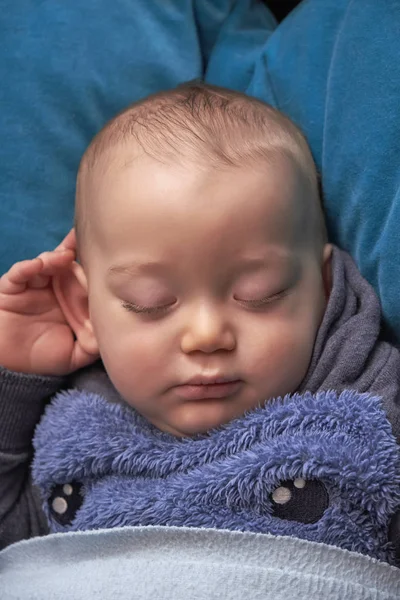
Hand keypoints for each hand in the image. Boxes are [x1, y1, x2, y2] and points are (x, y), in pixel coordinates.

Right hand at [0, 230, 98, 375]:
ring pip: (44, 263)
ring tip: (64, 255)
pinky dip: (27, 267)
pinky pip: (18, 273)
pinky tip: (38, 265)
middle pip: (65, 263)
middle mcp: (53, 288)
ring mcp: (32, 286)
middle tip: (86, 243)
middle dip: (75, 250)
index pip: (84, 276)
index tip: (105, 251)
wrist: (12, 369)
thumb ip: (95, 342)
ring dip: (54, 257)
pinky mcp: (11, 288)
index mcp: (71, 299)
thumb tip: (116, 331)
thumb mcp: (77, 353)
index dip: (92, 263)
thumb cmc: (44, 357)